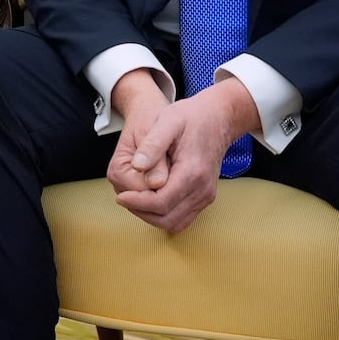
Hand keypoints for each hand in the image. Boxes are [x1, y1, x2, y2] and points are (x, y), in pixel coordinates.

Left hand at [113, 80, 256, 233]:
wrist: (218, 118)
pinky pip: (182, 217)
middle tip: (124, 198)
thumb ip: (152, 145)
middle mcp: (203, 190)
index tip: (120, 196)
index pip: (161, 202)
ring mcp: (206, 196)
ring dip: (151, 216)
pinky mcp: (205, 197)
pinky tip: (149, 200)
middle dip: (141, 211)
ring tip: (134, 200)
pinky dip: (163, 215)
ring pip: (174, 222)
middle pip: (167, 218)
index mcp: (193, 172)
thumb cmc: (192, 117)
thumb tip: (136, 166)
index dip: (137, 202)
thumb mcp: (168, 121)